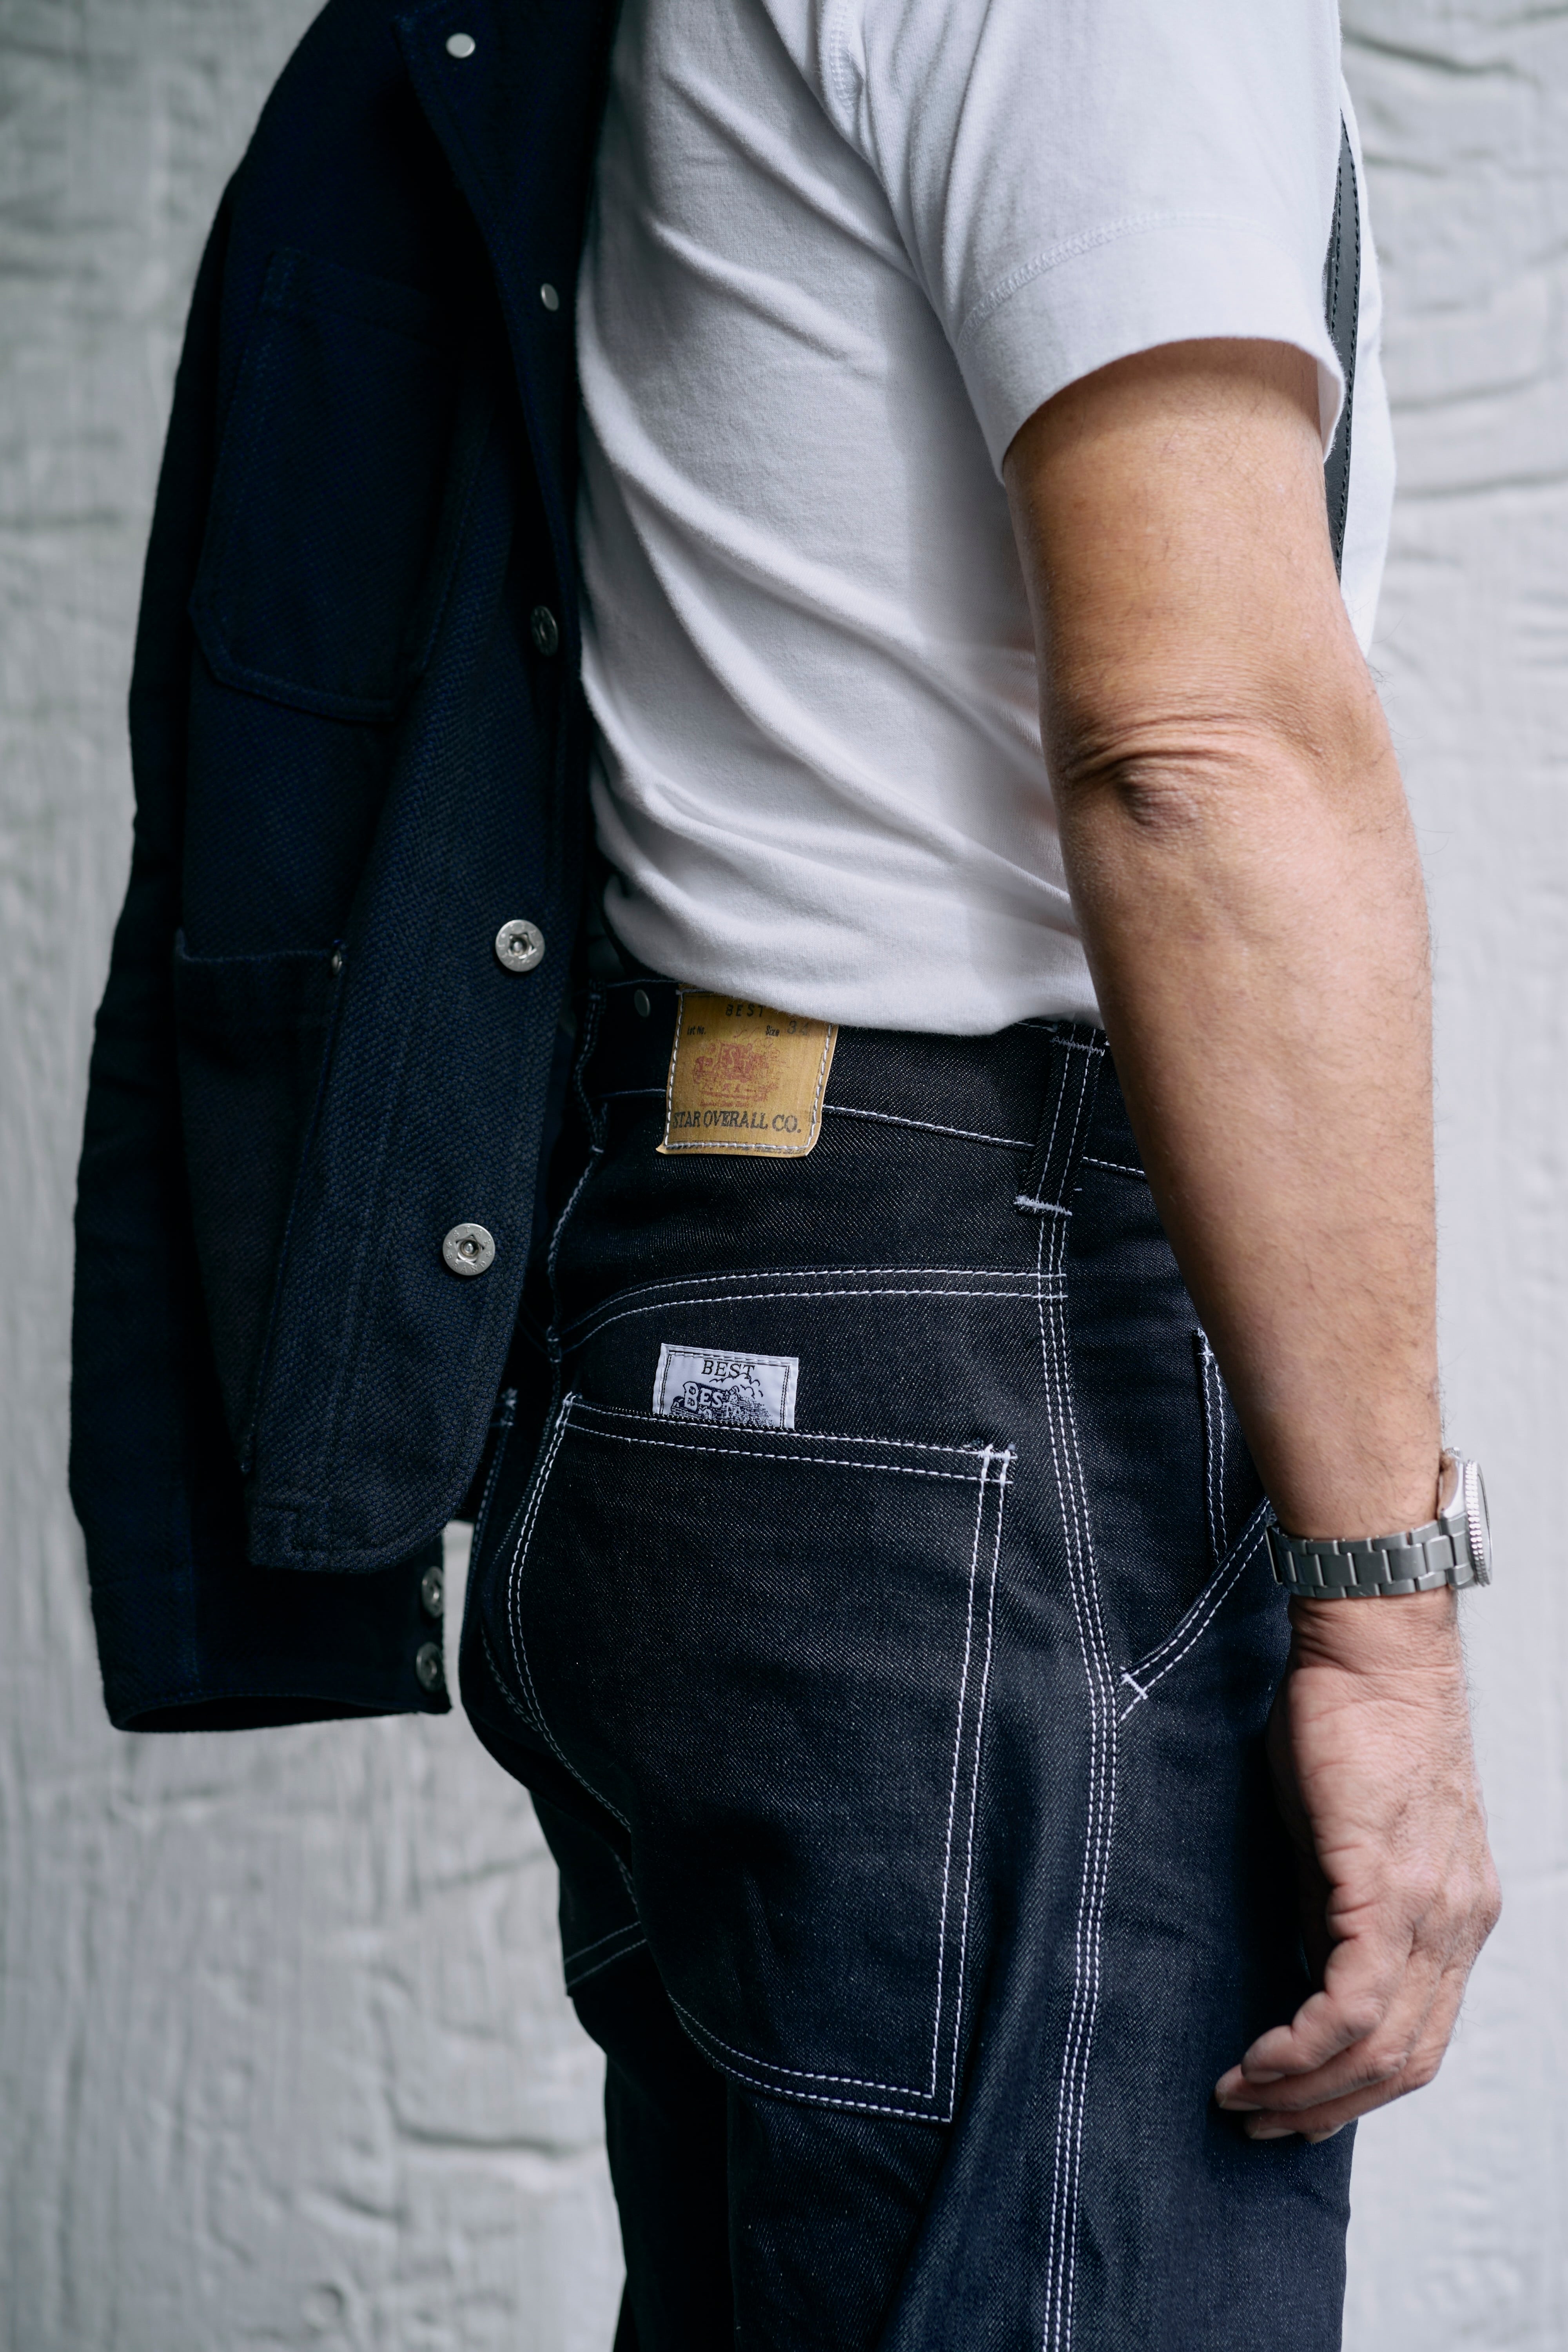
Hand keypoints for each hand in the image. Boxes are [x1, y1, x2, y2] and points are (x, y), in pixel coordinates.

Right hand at [1215, 1588, 1499, 2141]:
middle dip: (1330, 2107)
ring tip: (1245, 2095)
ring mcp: (1432, 1908)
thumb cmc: (1349, 1726)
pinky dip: (1303, 2041)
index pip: (1423, 2036)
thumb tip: (1305, 1975)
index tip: (1295, 2104)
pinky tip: (1260, 2054)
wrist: (1373, 1652)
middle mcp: (1460, 1922)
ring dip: (1309, 2087)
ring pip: (1385, 2044)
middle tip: (1261, 2120)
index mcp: (1458, 1913)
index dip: (1359, 2088)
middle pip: (1409, 2060)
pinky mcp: (1387, 1884)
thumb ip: (1334, 1910)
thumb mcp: (1344, 1838)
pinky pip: (1353, 1998)